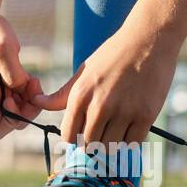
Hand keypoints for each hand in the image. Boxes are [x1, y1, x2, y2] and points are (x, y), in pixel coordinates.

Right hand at [0, 0, 43, 139]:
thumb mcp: (3, 46)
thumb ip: (13, 72)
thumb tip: (20, 88)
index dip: (15, 121)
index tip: (20, 97)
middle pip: (10, 121)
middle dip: (26, 107)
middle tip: (33, 82)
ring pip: (14, 109)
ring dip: (26, 97)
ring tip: (30, 76)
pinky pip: (13, 97)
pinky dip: (23, 89)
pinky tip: (26, 74)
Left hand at [35, 20, 179, 145]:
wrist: (150, 39)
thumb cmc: (114, 54)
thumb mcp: (84, 72)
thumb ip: (62, 94)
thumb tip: (36, 101)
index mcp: (80, 95)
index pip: (68, 136)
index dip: (74, 140)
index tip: (83, 135)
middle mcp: (100, 106)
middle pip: (88, 145)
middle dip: (92, 144)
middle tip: (101, 135)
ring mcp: (123, 112)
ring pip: (109, 148)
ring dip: (111, 145)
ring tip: (115, 133)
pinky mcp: (145, 116)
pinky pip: (132, 144)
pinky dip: (129, 142)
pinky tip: (130, 130)